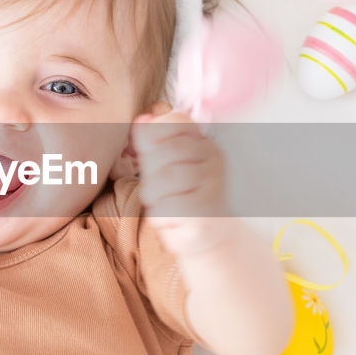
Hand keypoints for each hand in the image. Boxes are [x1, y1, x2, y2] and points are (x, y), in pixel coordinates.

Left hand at [130, 108, 229, 256]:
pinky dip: (161, 217)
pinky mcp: (206, 216)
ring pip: (163, 179)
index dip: (153, 135)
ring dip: (153, 196)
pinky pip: (167, 209)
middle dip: (149, 172)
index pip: (176, 120)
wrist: (211, 235)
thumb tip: (141, 119)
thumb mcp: (167, 163)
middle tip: (159, 188)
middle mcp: (214, 160)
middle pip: (165, 151)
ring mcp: (213, 188)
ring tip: (164, 203)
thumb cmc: (182, 195)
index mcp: (204, 142)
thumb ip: (153, 140)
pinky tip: (173, 220)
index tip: (153, 155)